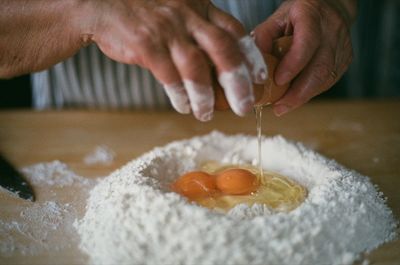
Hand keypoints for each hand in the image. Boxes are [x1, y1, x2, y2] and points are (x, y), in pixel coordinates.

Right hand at [84, 0, 266, 120]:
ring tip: (207, 114)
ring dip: (205, 95)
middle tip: (245, 107)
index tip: (261, 78)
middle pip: (223, 50)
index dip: (250, 56)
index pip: (234, 31)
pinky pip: (168, 76)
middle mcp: (187, 16)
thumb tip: (221, 62)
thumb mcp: (179, 9)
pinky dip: (179, 94)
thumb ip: (200, 29)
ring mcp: (167, 30)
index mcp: (200, 7)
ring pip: (196, 67)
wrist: (103, 5)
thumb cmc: (145, 12)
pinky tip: (183, 106)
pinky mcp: (146, 45)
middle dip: (238, 82)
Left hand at [253, 0, 355, 115]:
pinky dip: (311, 92)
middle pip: (321, 67)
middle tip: (279, 107)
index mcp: (312, 16)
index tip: (278, 81)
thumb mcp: (276, 19)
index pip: (307, 42)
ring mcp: (342, 47)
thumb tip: (254, 65)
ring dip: (303, 96)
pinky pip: (329, 81)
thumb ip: (263, 38)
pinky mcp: (345, 60)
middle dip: (298, 93)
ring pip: (326, 78)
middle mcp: (331, 31)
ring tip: (283, 106)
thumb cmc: (298, 14)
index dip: (293, 64)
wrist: (330, 7)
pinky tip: (296, 97)